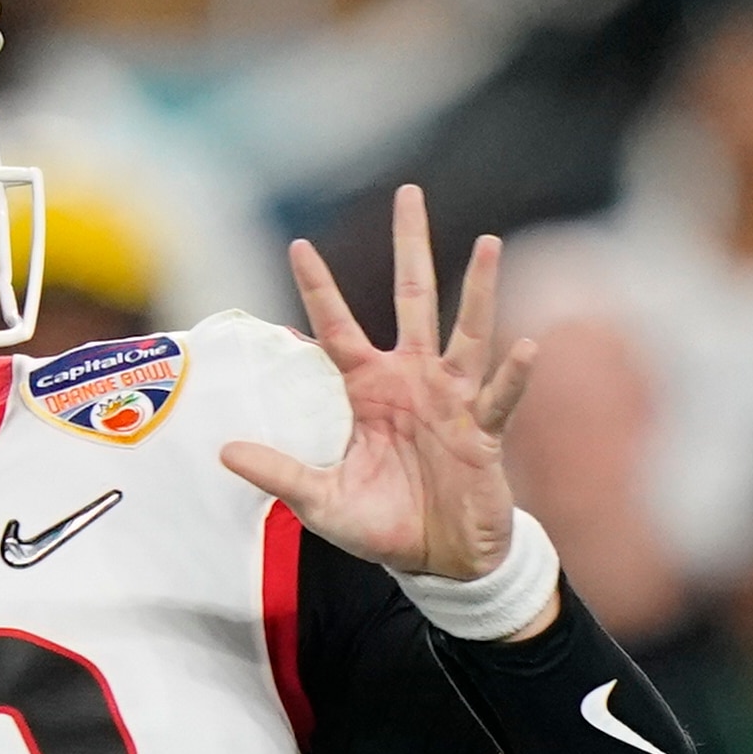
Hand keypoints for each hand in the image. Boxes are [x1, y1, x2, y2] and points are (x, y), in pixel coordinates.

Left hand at [220, 184, 540, 589]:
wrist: (438, 560)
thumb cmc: (381, 522)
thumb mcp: (319, 502)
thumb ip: (279, 473)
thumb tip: (224, 452)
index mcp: (366, 389)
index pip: (337, 328)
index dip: (320, 288)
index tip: (298, 244)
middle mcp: (411, 380)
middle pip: (411, 299)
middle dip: (409, 247)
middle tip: (408, 193)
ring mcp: (452, 399)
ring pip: (466, 331)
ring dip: (478, 289)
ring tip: (488, 243)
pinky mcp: (483, 431)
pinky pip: (500, 397)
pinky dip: (515, 375)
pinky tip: (528, 347)